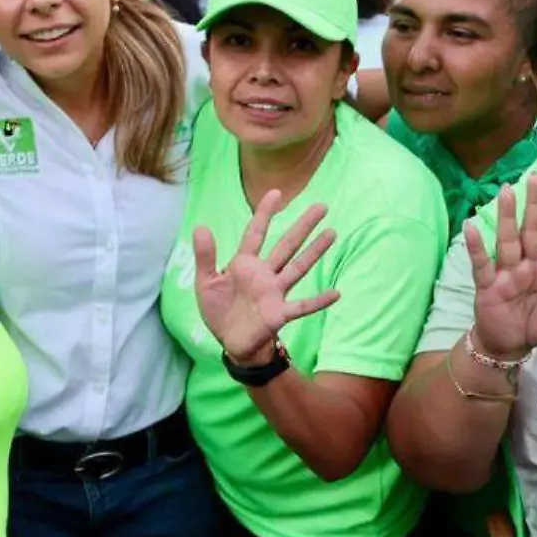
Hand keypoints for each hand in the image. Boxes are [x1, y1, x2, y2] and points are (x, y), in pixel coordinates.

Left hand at [191, 189, 340, 365]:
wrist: (230, 343)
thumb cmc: (220, 311)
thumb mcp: (206, 282)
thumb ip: (205, 256)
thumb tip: (200, 227)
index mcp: (245, 264)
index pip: (256, 233)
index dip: (265, 213)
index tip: (276, 193)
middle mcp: (264, 274)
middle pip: (286, 245)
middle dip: (303, 226)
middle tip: (322, 206)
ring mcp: (275, 292)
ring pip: (298, 267)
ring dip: (315, 251)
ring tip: (332, 233)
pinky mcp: (280, 313)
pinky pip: (302, 306)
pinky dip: (319, 301)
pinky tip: (336, 293)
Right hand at [464, 175, 536, 359]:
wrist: (509, 344)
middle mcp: (530, 264)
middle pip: (533, 230)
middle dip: (536, 205)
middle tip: (536, 177)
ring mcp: (508, 272)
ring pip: (508, 240)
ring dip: (508, 216)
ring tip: (507, 191)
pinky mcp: (488, 284)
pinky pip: (482, 263)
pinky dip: (477, 246)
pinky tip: (471, 226)